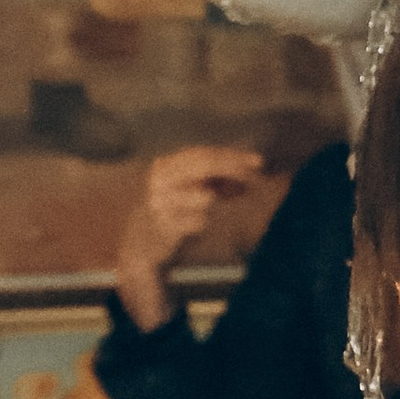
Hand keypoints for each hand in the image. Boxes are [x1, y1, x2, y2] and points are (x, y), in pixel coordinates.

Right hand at [113, 143, 265, 333]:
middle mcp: (160, 179)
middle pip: (204, 165)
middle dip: (233, 167)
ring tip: (209, 208)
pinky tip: (194, 227)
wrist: (141, 244)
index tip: (258, 161)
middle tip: (257, 172)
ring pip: (206, 196)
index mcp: (166, 166)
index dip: (232, 156)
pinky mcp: (164, 225)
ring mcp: (161, 202)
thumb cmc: (172, 213)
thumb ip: (215, 182)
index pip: (203, 154)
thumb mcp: (191, 192)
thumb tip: (247, 175)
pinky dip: (204, 223)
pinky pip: (200, 221)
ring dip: (216, 202)